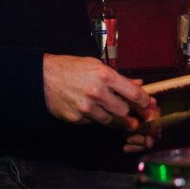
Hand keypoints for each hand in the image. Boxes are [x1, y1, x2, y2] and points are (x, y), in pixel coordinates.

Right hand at [43, 54, 158, 135]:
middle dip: (125, 111)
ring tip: (102, 106)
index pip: (133, 94)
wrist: (43, 78)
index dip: (143, 101)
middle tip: (124, 109)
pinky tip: (86, 108)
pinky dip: (92, 118)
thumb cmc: (71, 68)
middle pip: (123, 111)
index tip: (146, 104)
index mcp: (105, 76)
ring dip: (109, 116)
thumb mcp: (96, 66)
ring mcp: (86, 108)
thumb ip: (119, 78)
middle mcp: (97, 93)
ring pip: (109, 120)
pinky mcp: (76, 118)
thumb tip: (138, 85)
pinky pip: (92, 123)